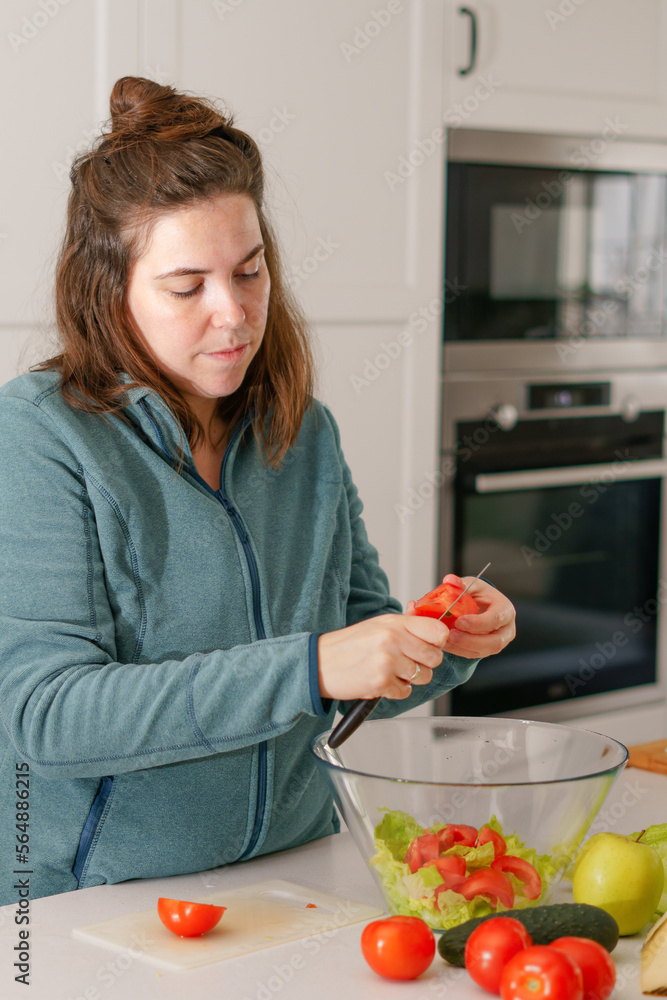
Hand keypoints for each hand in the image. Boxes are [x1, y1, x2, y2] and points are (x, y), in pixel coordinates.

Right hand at [317, 613, 449, 701]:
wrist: (319, 663)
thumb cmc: (349, 645)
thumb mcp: (378, 625)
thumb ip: (406, 623)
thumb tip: (428, 619)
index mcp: (395, 623)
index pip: (438, 631)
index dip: (438, 642)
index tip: (429, 645)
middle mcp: (393, 639)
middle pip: (435, 657)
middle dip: (425, 664)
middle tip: (407, 663)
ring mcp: (387, 661)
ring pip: (423, 677)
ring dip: (410, 679)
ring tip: (390, 671)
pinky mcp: (380, 682)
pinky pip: (406, 692)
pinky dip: (395, 691)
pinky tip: (381, 681)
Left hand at [406, 574, 515, 659]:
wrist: (481, 605)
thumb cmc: (479, 594)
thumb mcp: (472, 585)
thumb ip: (461, 583)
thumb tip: (450, 580)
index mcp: (505, 609)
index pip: (496, 619)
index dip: (478, 623)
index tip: (459, 621)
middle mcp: (506, 628)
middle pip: (494, 641)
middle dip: (471, 640)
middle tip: (451, 634)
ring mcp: (499, 641)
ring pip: (484, 651)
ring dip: (463, 647)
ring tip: (446, 640)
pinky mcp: (488, 650)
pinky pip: (475, 654)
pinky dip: (459, 651)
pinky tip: (446, 644)